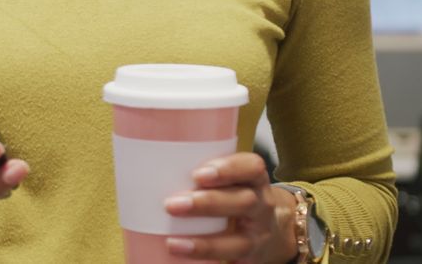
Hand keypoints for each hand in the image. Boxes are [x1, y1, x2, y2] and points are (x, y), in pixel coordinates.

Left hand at [163, 152, 296, 262]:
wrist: (273, 230)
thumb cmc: (235, 195)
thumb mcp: (231, 180)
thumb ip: (203, 175)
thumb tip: (148, 171)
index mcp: (255, 179)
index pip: (252, 167)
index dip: (228, 169)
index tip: (198, 174)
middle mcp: (262, 206)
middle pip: (244, 202)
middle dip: (208, 204)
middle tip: (172, 205)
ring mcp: (259, 235)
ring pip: (239, 240)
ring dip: (204, 243)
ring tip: (173, 243)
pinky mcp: (250, 258)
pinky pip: (233, 262)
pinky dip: (207, 259)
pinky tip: (183, 256)